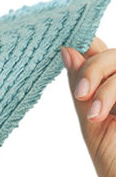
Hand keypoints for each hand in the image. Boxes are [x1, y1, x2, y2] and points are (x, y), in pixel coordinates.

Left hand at [61, 37, 115, 176]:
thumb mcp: (94, 127)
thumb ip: (83, 91)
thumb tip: (66, 50)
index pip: (100, 54)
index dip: (86, 49)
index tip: (66, 51)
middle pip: (113, 54)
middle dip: (94, 69)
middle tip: (82, 95)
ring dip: (107, 86)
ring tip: (97, 115)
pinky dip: (115, 91)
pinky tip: (106, 116)